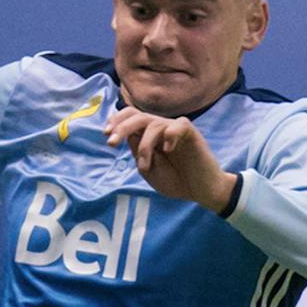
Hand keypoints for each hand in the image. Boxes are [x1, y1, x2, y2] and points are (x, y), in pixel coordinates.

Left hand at [104, 109, 237, 211]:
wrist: (200, 191)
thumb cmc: (176, 181)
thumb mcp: (149, 170)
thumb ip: (138, 152)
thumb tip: (128, 135)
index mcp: (149, 136)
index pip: (130, 117)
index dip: (117, 121)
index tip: (106, 134)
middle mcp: (160, 129)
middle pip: (138, 115)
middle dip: (121, 127)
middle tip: (112, 142)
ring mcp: (175, 129)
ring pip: (154, 123)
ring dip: (145, 146)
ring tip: (146, 166)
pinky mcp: (190, 133)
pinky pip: (177, 125)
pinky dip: (169, 135)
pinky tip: (168, 150)